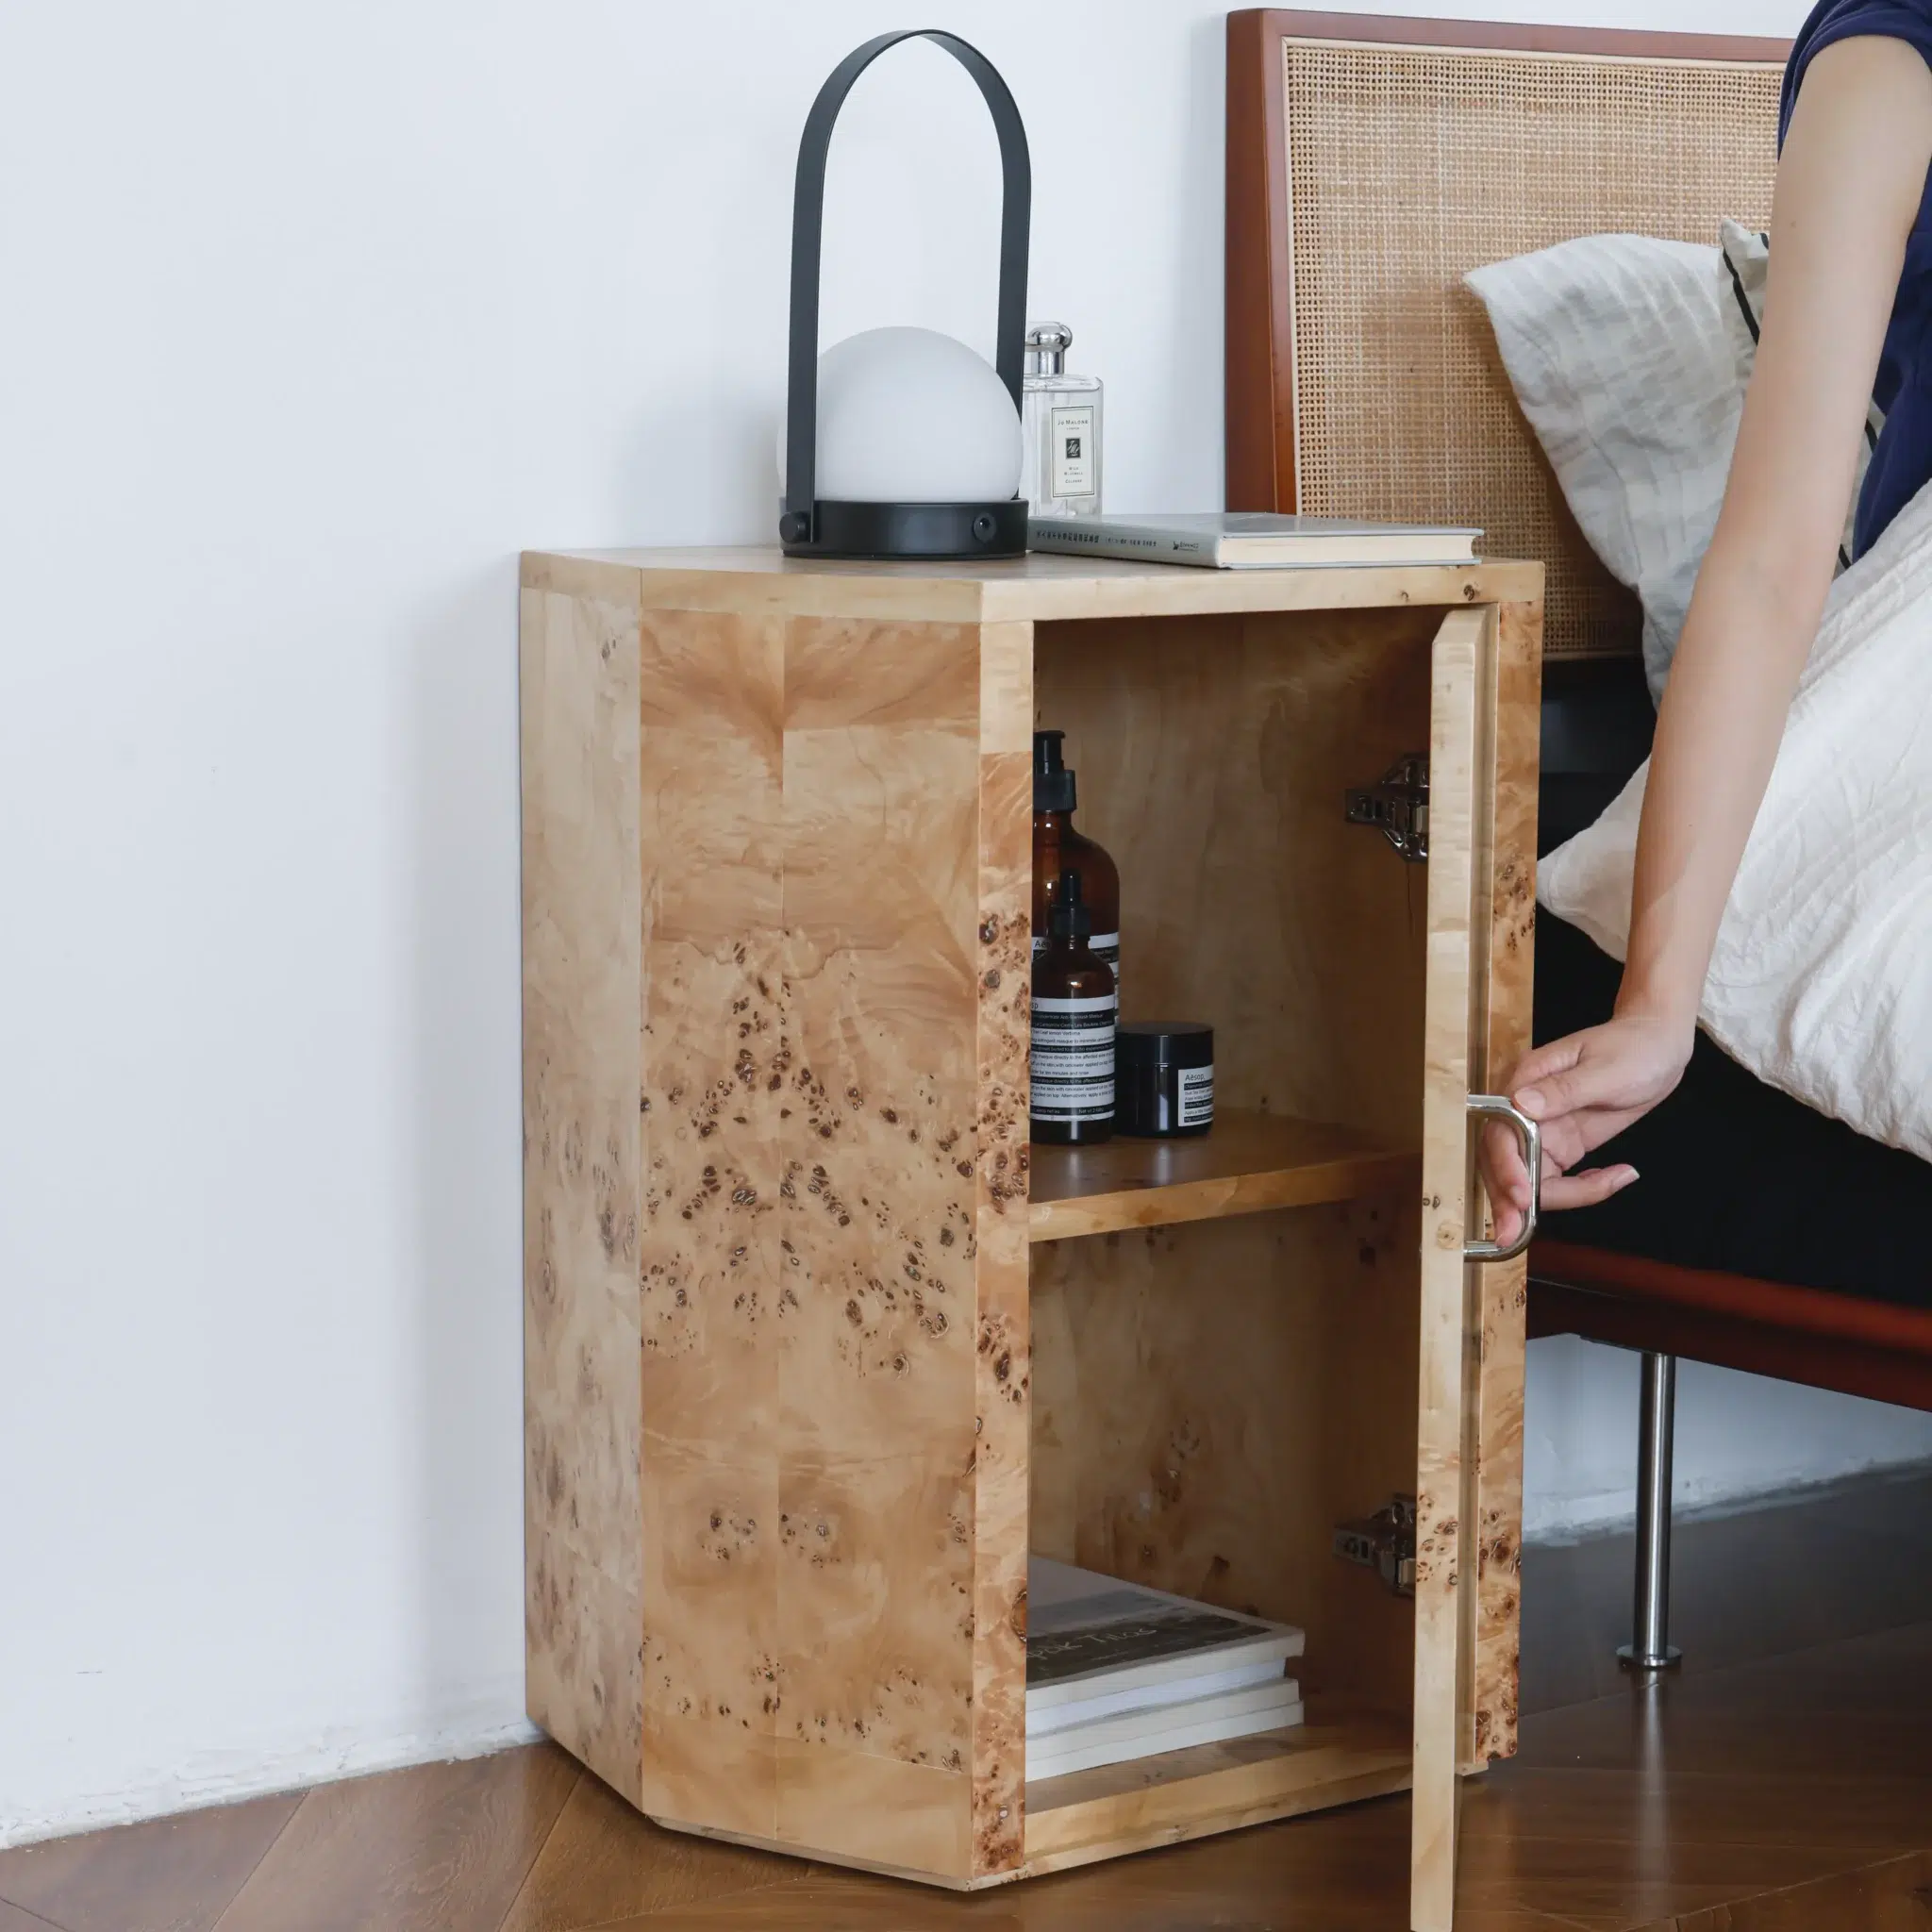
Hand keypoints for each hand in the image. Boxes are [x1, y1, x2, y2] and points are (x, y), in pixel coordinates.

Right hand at [1480, 1009, 1693, 1251]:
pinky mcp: (1562, 1143)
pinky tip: (1616, 1177)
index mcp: (1525, 1082)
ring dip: (1543, 1202)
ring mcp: (1542, 1129)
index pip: (1501, 1131)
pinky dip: (1582, 1189)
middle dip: (1508, 1200)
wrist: (1657, 1045)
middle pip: (1505, 1162)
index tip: (1521, 1195)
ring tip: (1595, 1195)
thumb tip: (1522, 1106)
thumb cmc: (1633, 1046)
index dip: (1506, 1166)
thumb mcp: (1605, 1069)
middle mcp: (1525, 1109)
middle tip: (1511, 1235)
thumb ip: (1564, 1090)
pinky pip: (1556, 1178)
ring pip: (1527, 1177)